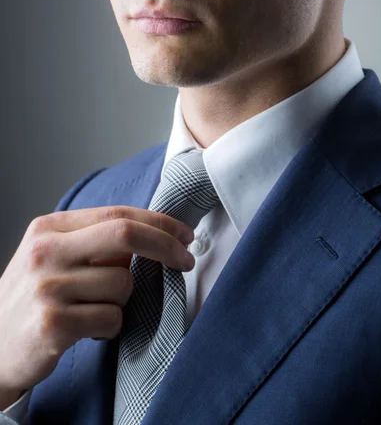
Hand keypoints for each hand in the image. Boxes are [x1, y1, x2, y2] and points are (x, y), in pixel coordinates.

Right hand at [0, 206, 194, 396]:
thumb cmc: (32, 298)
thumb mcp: (53, 257)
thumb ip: (95, 242)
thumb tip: (152, 237)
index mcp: (49, 228)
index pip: (117, 214)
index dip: (158, 223)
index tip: (183, 235)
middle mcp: (46, 252)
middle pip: (125, 235)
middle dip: (165, 245)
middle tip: (186, 260)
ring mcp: (48, 287)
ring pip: (123, 284)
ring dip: (122, 301)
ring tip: (93, 309)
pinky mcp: (53, 323)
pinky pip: (112, 318)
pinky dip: (110, 326)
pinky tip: (87, 329)